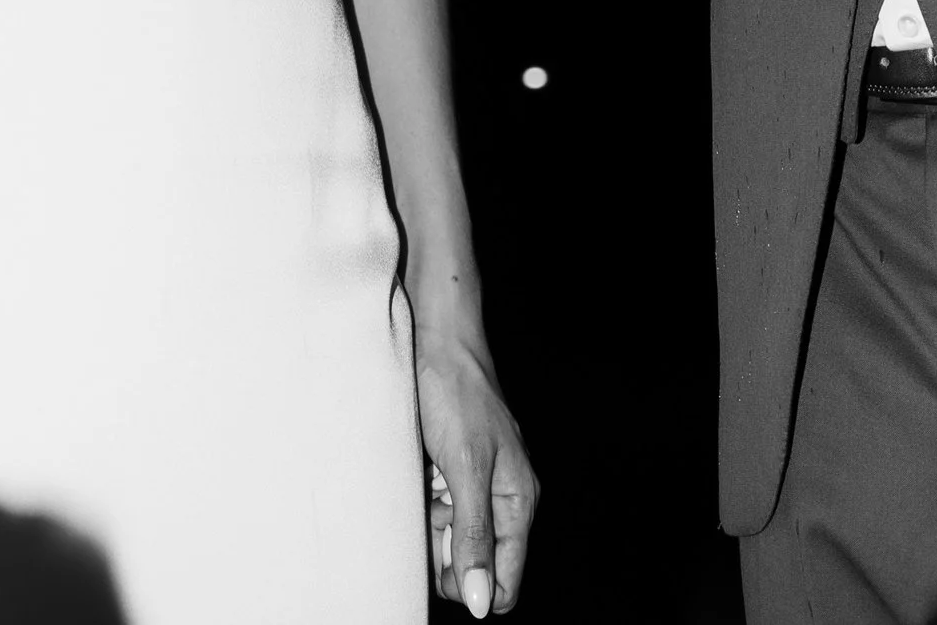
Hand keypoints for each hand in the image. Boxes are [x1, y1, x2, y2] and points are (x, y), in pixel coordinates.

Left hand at [417, 326, 535, 613]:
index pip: (504, 585)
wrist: (437, 338)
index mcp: (518, 503)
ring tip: (422, 486)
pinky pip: (439, 513)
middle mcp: (503, 500)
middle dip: (446, 555)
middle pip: (475, 567)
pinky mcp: (455, 474)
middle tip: (428, 514)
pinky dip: (423, 505)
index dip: (472, 588)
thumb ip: (475, 534)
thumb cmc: (455, 393)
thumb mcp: (465, 467)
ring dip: (431, 528)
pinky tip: (418, 477)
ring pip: (452, 542)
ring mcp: (478, 486)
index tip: (442, 564)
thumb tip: (481, 603)